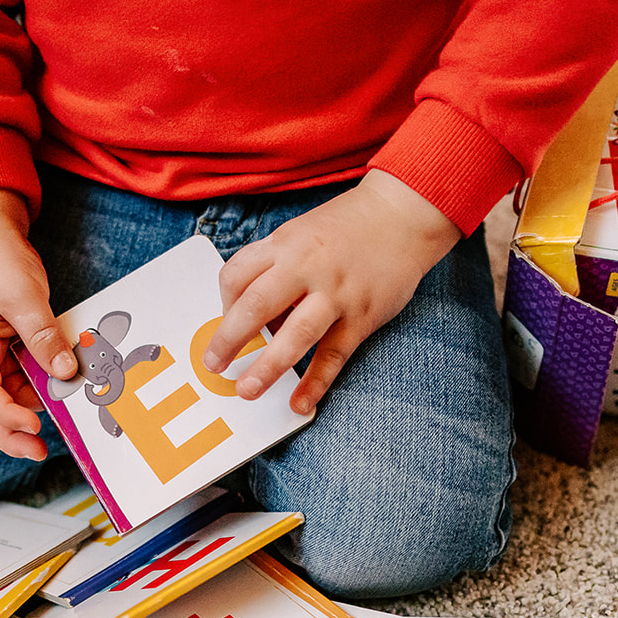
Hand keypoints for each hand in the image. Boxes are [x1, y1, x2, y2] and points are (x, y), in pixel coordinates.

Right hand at [0, 189, 76, 459]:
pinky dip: (39, 390)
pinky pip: (20, 379)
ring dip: (28, 411)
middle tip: (39, 452)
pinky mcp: (5, 351)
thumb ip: (42, 336)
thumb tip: (64, 372)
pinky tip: (59, 394)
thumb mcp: (23, 295)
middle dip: (9, 433)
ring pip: (4, 397)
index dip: (6, 414)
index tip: (34, 425)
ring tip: (59, 423)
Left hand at [203, 171, 461, 414]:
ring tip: (247, 390)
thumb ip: (276, 268)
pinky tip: (300, 403)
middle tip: (214, 365)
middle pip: (256, 306)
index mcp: (284, 245)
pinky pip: (333, 355)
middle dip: (228, 340)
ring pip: (295, 336)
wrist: (403, 213)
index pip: (236, 276)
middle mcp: (306, 268)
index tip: (225, 322)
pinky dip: (315, 383)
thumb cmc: (347, 226)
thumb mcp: (301, 234)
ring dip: (267, 368)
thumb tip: (258, 318)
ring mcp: (336, 294)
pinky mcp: (362, 316)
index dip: (223, 304)